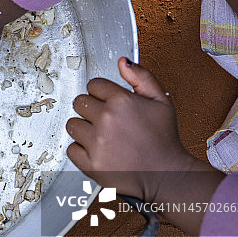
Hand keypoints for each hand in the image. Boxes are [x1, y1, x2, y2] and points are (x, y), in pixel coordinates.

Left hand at [66, 58, 195, 200]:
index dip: (102, 94)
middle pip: (80, 102)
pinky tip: (98, 151)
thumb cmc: (164, 139)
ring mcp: (96, 142)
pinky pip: (71, 149)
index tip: (111, 104)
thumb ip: (141, 77)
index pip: (93, 85)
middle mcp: (106, 120)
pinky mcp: (89, 163)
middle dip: (92, 110)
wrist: (166, 175)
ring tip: (103, 137)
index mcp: (121, 101)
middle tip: (108, 122)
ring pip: (72, 125)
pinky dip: (81, 151)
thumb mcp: (161, 101)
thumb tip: (123, 61)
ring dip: (84, 130)